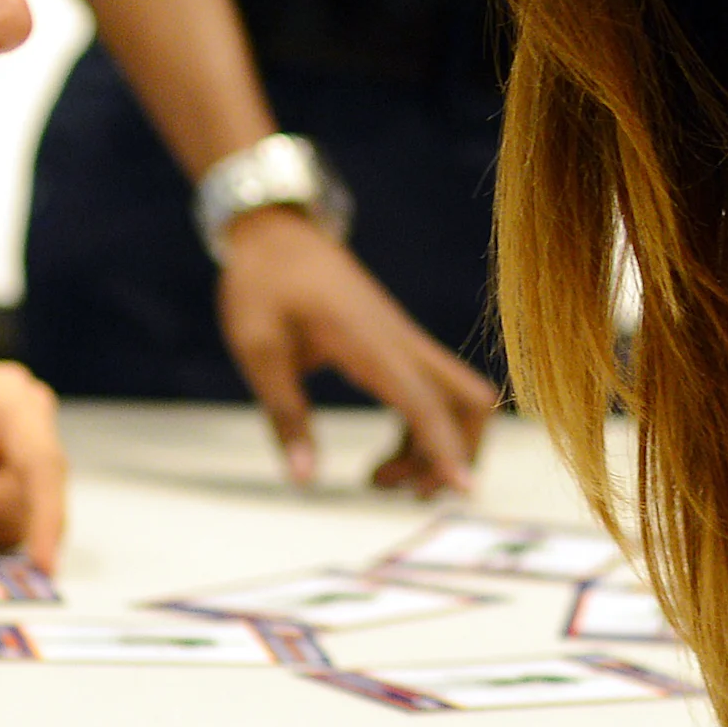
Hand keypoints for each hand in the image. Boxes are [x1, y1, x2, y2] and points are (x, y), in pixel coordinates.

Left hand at [213, 208, 497, 495]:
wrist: (276, 233)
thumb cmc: (262, 285)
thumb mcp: (258, 349)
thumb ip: (285, 415)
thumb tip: (303, 481)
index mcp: (369, 344)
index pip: (424, 402)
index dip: (446, 448)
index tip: (467, 491)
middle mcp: (401, 344)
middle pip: (469, 401)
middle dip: (457, 453)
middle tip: (405, 492)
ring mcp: (405, 344)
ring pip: (457, 403)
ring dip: (435, 450)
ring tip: (378, 481)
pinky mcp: (398, 348)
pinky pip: (432, 397)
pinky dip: (421, 435)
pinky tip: (384, 460)